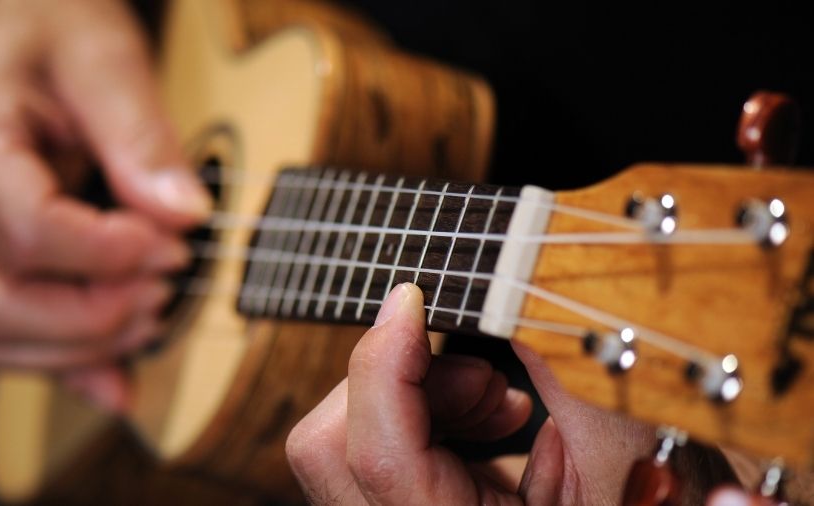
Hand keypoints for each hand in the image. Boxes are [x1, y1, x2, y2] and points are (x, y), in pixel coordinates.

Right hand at [0, 0, 211, 410]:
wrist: (3, 21)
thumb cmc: (46, 24)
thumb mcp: (104, 56)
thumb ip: (141, 136)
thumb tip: (186, 217)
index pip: (27, 232)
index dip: (112, 255)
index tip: (177, 245)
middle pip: (2, 305)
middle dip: (101, 314)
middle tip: (170, 284)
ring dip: (83, 347)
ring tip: (152, 312)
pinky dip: (60, 362)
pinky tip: (117, 371)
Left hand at [286, 283, 661, 504]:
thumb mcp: (614, 456)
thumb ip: (561, 373)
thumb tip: (507, 292)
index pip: (378, 454)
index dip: (383, 363)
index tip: (410, 300)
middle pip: (329, 444)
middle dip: (400, 382)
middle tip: (484, 379)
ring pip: (340, 441)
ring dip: (418, 395)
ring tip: (499, 397)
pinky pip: (370, 447)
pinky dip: (422, 413)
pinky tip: (490, 415)